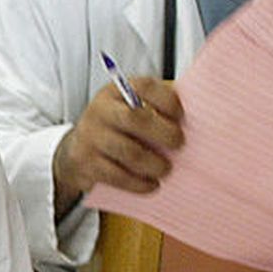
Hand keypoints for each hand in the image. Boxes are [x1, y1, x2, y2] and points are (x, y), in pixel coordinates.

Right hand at [51, 76, 184, 215]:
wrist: (76, 151)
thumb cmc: (116, 129)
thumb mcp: (129, 108)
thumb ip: (155, 108)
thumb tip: (196, 120)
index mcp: (116, 91)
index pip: (143, 86)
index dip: (166, 100)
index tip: (181, 116)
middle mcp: (101, 110)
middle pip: (134, 118)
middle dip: (163, 132)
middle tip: (179, 144)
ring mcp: (90, 136)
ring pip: (128, 151)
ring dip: (153, 163)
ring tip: (166, 169)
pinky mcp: (86, 162)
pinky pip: (116, 175)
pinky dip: (138, 183)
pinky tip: (151, 185)